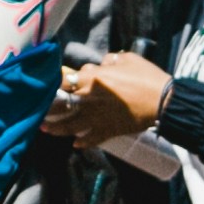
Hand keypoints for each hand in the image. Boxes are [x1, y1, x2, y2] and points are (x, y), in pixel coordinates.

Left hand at [43, 51, 170, 142]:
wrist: (163, 102)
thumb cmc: (146, 76)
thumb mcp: (128, 59)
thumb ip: (111, 61)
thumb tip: (104, 64)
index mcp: (93, 79)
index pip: (66, 78)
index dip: (56, 79)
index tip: (50, 80)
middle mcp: (89, 99)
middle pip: (62, 104)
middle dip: (49, 106)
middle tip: (41, 108)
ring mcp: (97, 118)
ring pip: (70, 125)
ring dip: (57, 128)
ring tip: (46, 129)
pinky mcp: (108, 131)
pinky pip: (91, 138)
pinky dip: (83, 142)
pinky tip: (76, 144)